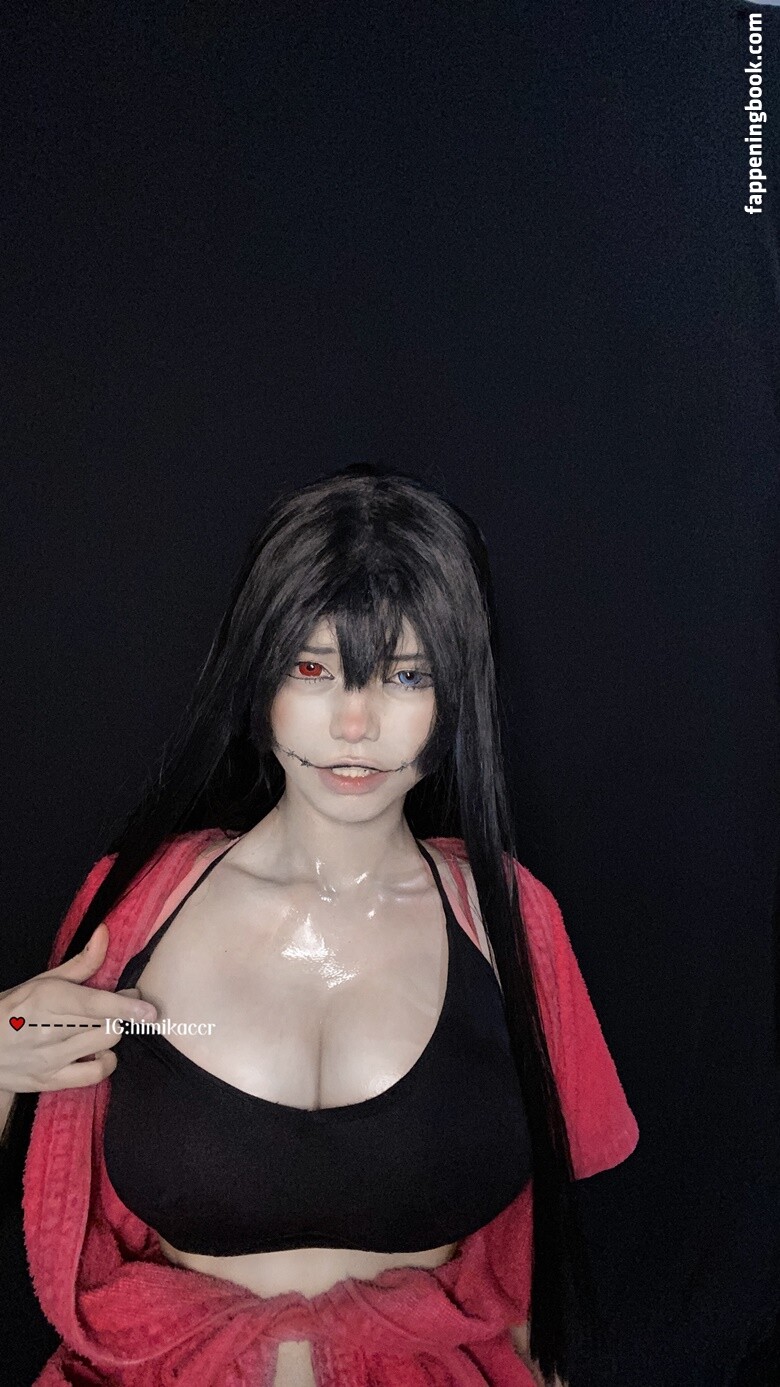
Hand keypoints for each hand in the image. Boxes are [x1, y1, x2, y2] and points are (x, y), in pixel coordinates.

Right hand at [0, 922, 156, 1095]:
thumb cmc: (16, 1009)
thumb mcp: (44, 981)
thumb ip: (81, 962)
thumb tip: (105, 934)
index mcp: (49, 999)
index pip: (94, 1005)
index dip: (126, 1008)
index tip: (149, 1010)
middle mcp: (50, 1030)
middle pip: (107, 1026)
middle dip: (123, 1015)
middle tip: (122, 1007)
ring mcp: (50, 1058)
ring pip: (104, 1047)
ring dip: (113, 1035)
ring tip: (104, 1027)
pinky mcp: (50, 1081)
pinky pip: (93, 1075)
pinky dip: (106, 1063)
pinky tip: (100, 1053)